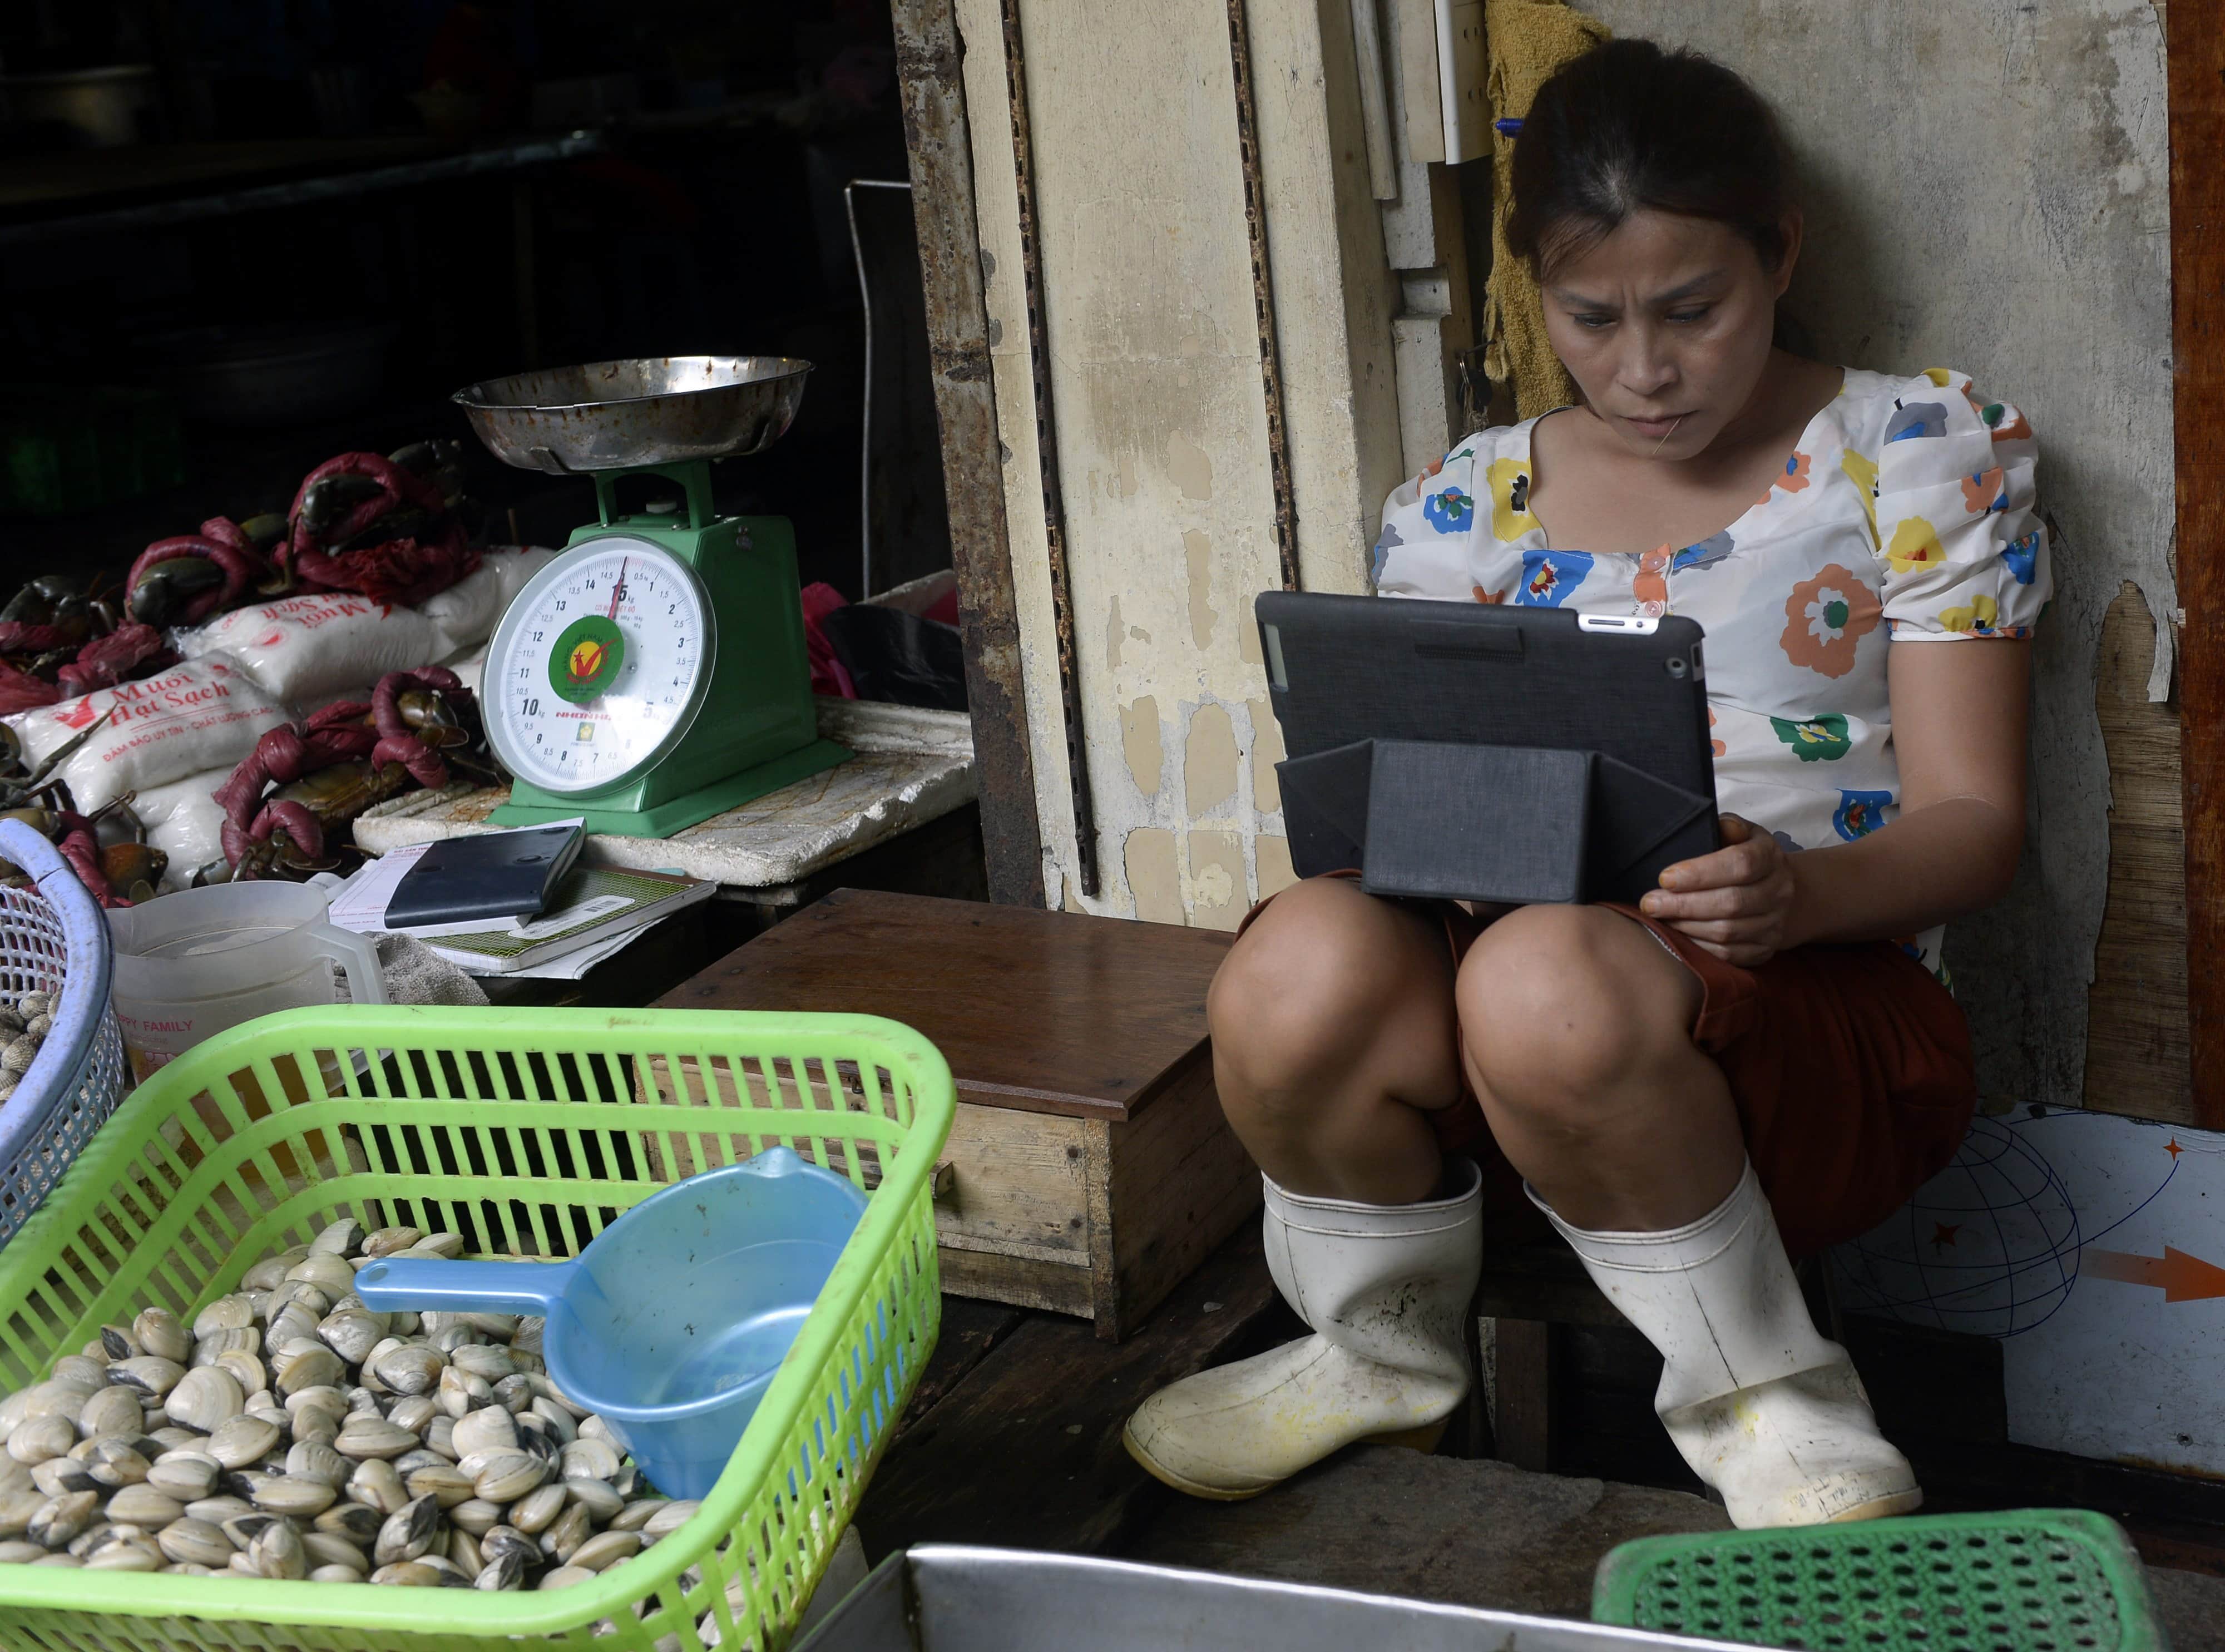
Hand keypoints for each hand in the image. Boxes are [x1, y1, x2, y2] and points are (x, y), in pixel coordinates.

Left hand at [1638, 814, 1799, 966]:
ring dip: (1687, 927)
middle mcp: (1779, 890)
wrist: (1775, 890)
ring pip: (1727, 931)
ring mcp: (1775, 923)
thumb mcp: (1740, 833)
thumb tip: (1720, 825)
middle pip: (1730, 902)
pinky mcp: (1766, 949)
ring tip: (1659, 918)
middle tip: (1650, 904)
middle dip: (1683, 904)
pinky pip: (1729, 954)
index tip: (1665, 878)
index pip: (1740, 864)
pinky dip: (1699, 947)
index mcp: (1770, 856)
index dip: (1700, 873)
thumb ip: (1728, 826)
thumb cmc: (1744, 857)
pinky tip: (1678, 937)